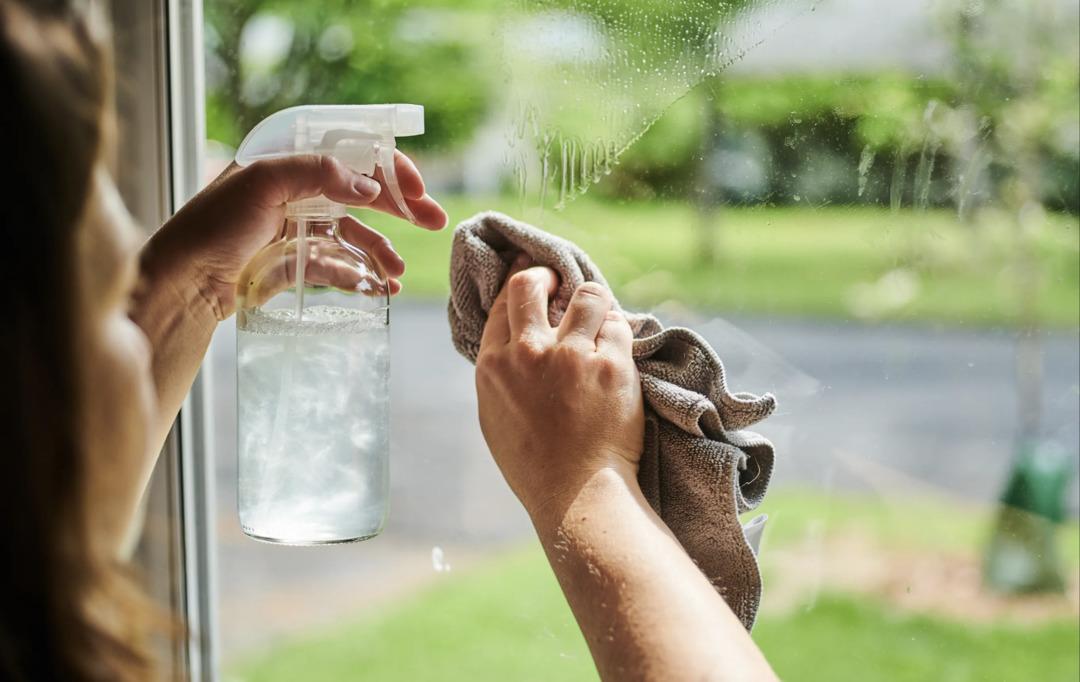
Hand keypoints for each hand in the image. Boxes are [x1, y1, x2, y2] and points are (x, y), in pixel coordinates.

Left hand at [141, 151, 447, 320]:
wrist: (183, 283)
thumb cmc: (213, 226)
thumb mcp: (261, 182)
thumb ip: (317, 173)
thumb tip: (369, 185)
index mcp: (287, 161)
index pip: (349, 153)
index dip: (387, 165)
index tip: (416, 186)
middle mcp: (296, 191)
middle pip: (361, 193)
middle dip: (400, 207)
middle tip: (435, 220)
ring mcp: (297, 229)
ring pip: (354, 235)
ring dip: (382, 250)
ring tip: (397, 272)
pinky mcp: (294, 264)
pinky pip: (339, 266)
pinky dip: (362, 276)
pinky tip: (380, 289)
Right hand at [474, 257, 644, 525]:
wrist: (577, 495)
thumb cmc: (535, 464)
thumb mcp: (496, 415)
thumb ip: (502, 372)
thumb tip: (513, 341)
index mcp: (494, 365)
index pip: (505, 302)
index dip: (522, 282)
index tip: (536, 277)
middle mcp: (528, 353)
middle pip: (533, 283)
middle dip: (548, 275)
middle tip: (562, 284)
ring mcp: (570, 357)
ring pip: (588, 296)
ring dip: (596, 304)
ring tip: (600, 321)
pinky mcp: (611, 366)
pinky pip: (619, 326)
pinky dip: (620, 334)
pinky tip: (618, 353)